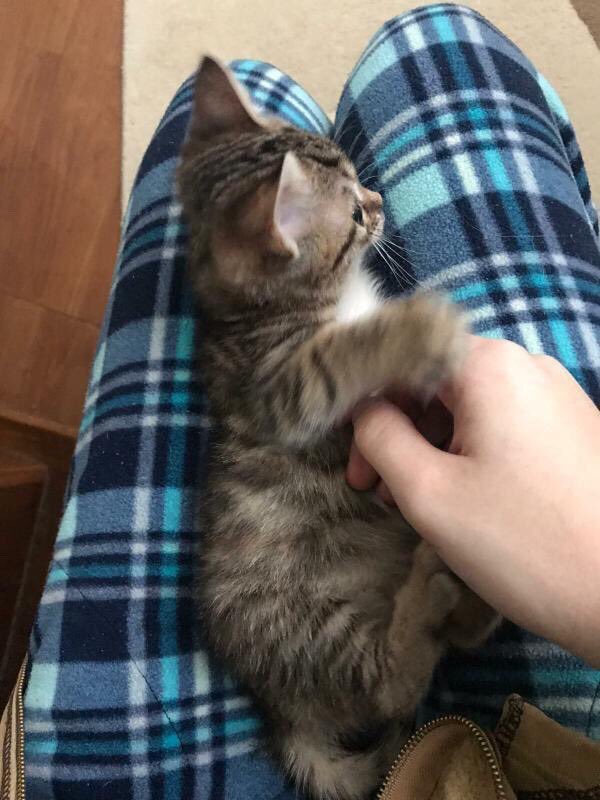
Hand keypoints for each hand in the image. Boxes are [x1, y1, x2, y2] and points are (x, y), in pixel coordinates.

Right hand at [347, 336, 599, 665]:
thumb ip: (380, 438)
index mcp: (490, 366)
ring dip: (430, 448)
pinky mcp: (573, 427)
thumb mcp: (429, 492)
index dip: (364, 408)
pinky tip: (464, 499)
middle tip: (376, 492)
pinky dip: (469, 454)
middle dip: (397, 434)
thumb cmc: (524, 544)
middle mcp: (527, 365)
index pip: (400, 362)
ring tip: (419, 504)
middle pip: (434, 384)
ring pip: (466, 407)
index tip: (354, 467)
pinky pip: (502, 425)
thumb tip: (363, 410)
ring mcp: (556, 395)